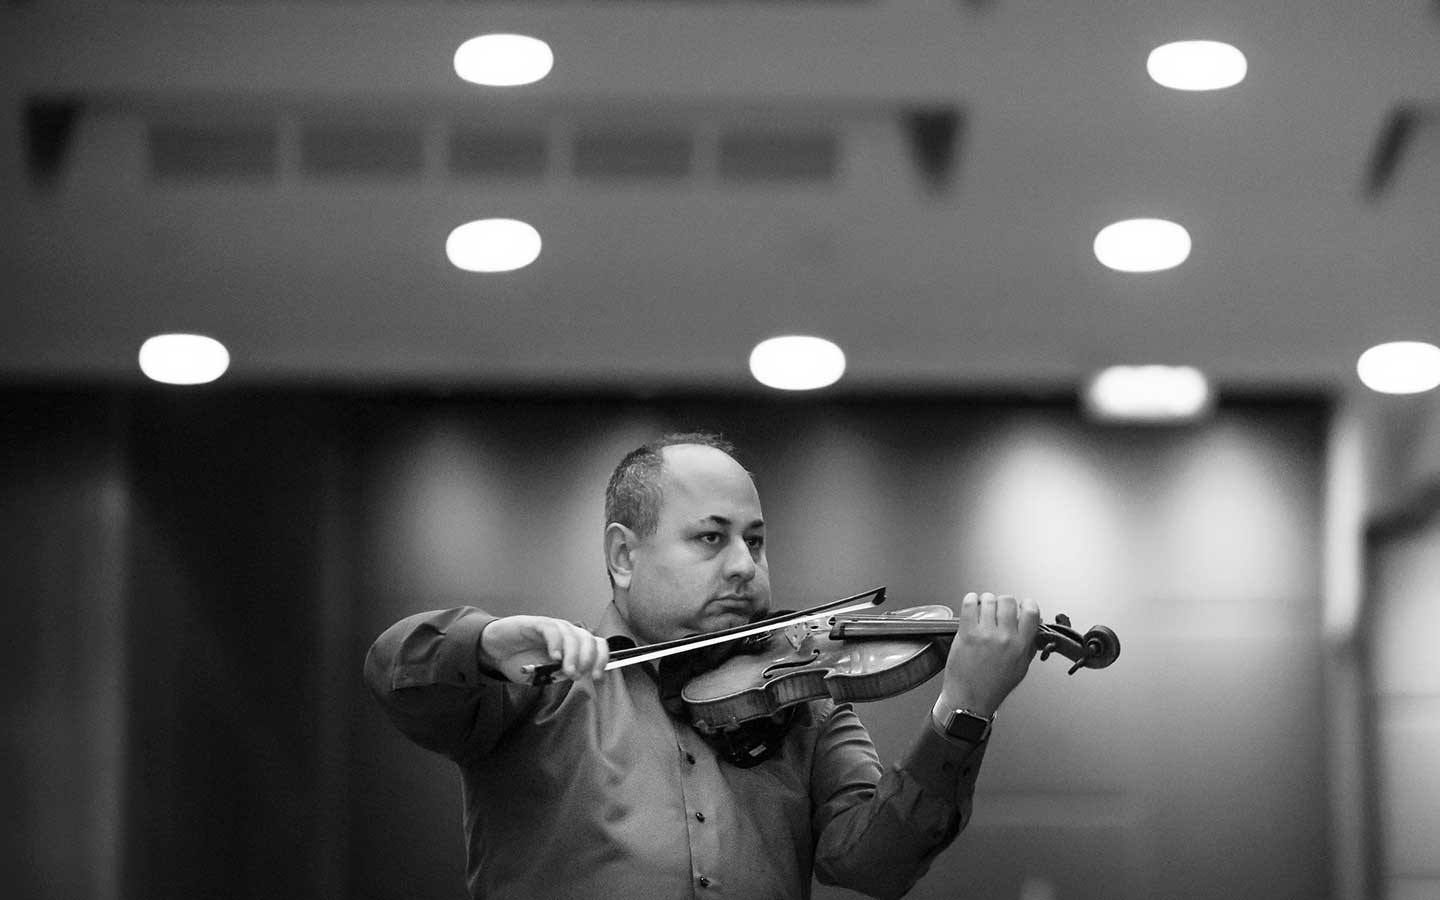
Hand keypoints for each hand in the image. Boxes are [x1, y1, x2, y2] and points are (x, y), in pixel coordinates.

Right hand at [480, 615, 609, 684]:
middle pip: (589, 639)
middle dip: (587, 659)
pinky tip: (554, 657)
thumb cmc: (523, 662)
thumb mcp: (546, 674)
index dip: (601, 659)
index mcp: (574, 645)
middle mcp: (567, 633)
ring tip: (567, 671)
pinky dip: (556, 643)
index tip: (596, 677)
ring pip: (572, 635)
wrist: (497, 652)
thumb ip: (562, 673)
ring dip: (573, 655)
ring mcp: (552, 627)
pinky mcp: (536, 623)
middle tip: (576, 675)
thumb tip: (580, 676)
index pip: (597, 645)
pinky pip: (551, 629)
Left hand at [935, 592, 1039, 718]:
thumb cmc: (993, 687)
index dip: (1027, 604)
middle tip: (998, 611)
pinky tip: (971, 606)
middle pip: (1008, 601)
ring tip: (982, 611)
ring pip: (989, 600)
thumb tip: (1036, 627)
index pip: (1032, 612)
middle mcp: (1005, 638)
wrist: (970, 699)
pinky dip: (970, 600)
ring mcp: (985, 634)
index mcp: (1020, 646)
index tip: (1022, 605)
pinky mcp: (967, 633)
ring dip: (985, 602)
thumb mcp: (1021, 668)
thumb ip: (1029, 645)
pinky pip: (969, 604)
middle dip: (1003, 603)